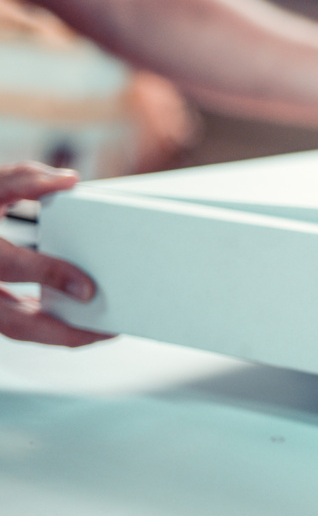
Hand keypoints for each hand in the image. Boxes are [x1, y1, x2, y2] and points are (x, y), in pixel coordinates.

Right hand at [0, 163, 112, 346]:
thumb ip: (23, 178)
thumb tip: (68, 180)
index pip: (12, 266)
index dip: (51, 274)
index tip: (89, 288)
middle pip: (16, 323)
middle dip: (64, 333)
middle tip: (106, 332)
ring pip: (16, 330)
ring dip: (60, 336)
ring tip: (103, 331)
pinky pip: (15, 322)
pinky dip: (46, 325)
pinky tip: (77, 320)